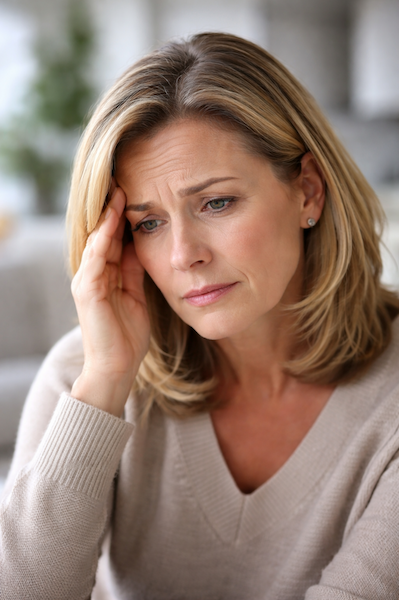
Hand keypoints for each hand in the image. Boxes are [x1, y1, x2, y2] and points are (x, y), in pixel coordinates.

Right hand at [71, 186, 149, 415]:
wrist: (117, 367)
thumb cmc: (128, 334)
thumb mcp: (137, 294)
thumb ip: (134, 270)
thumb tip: (142, 244)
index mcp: (105, 274)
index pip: (112, 238)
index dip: (122, 216)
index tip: (137, 193)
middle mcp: (92, 273)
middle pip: (102, 234)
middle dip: (112, 208)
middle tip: (124, 180)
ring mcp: (87, 281)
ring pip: (96, 241)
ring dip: (106, 217)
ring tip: (118, 192)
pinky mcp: (87, 291)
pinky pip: (95, 259)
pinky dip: (103, 239)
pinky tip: (112, 222)